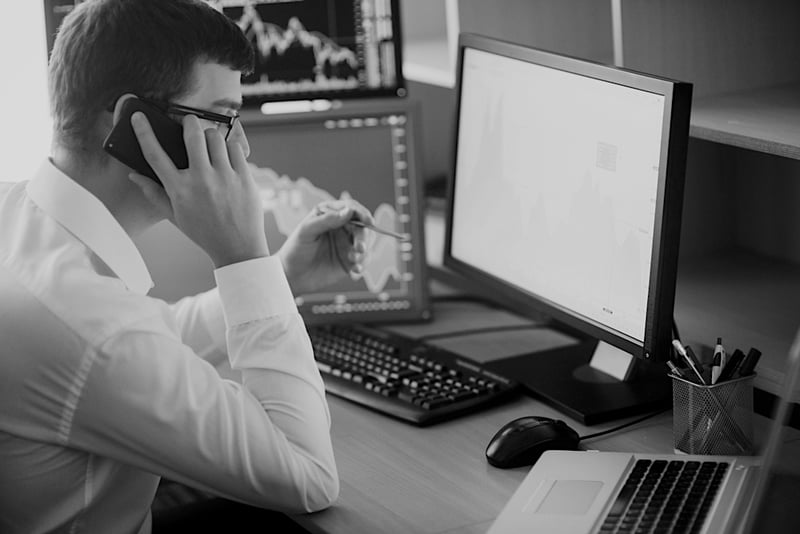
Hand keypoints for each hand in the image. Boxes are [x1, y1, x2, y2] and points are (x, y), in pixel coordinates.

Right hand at [128, 111, 267, 267]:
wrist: (238, 248)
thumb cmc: (204, 232)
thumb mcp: (175, 216)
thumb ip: (153, 194)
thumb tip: (134, 175)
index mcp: (179, 190)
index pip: (155, 154)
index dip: (144, 132)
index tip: (139, 117)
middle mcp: (200, 180)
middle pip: (192, 134)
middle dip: (189, 122)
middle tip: (189, 123)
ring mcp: (224, 177)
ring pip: (215, 137)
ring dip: (210, 135)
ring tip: (210, 145)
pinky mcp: (244, 177)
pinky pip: (235, 147)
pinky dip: (230, 147)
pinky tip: (227, 156)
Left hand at [278, 199, 372, 294]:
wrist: (291, 275)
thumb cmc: (295, 249)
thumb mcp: (307, 230)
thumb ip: (327, 220)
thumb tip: (348, 211)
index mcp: (331, 215)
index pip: (351, 208)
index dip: (362, 213)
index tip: (368, 221)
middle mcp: (342, 228)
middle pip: (362, 227)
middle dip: (363, 237)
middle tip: (359, 248)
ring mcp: (347, 244)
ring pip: (366, 243)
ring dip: (364, 252)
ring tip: (353, 261)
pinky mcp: (350, 261)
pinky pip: (364, 260)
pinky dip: (363, 264)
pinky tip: (355, 270)